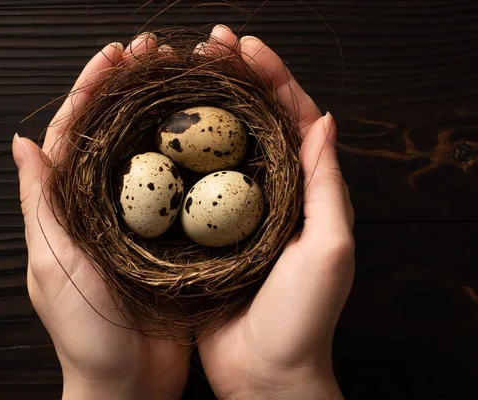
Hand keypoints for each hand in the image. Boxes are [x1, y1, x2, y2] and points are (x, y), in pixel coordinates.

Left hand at [12, 34, 189, 399]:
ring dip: (164, 114)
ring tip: (186, 79)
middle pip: (117, 135)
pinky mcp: (171, 239)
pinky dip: (191, 158)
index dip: (92, 90)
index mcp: (69, 207)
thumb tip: (23, 143)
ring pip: (151, 155)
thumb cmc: (85, 334)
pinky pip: (181, 190)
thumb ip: (41, 204)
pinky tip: (210, 136)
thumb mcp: (52, 265)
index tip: (115, 56)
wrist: (128, 384)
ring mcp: (140, 221)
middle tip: (157, 54)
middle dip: (133, 90)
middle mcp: (105, 206)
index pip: (76, 134)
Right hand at [196, 26, 354, 398]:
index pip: (292, 118)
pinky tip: (155, 133)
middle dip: (232, 79)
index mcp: (305, 191)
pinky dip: (175, 155)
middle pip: (251, 122)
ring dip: (200, 108)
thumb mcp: (329, 249)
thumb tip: (323, 120)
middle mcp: (268, 193)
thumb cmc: (303, 317)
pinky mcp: (202, 232)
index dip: (272, 77)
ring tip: (177, 75)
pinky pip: (188, 183)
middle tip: (206, 47)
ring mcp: (232, 211)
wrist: (264, 373)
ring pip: (217, 147)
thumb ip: (326, 186)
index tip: (245, 47)